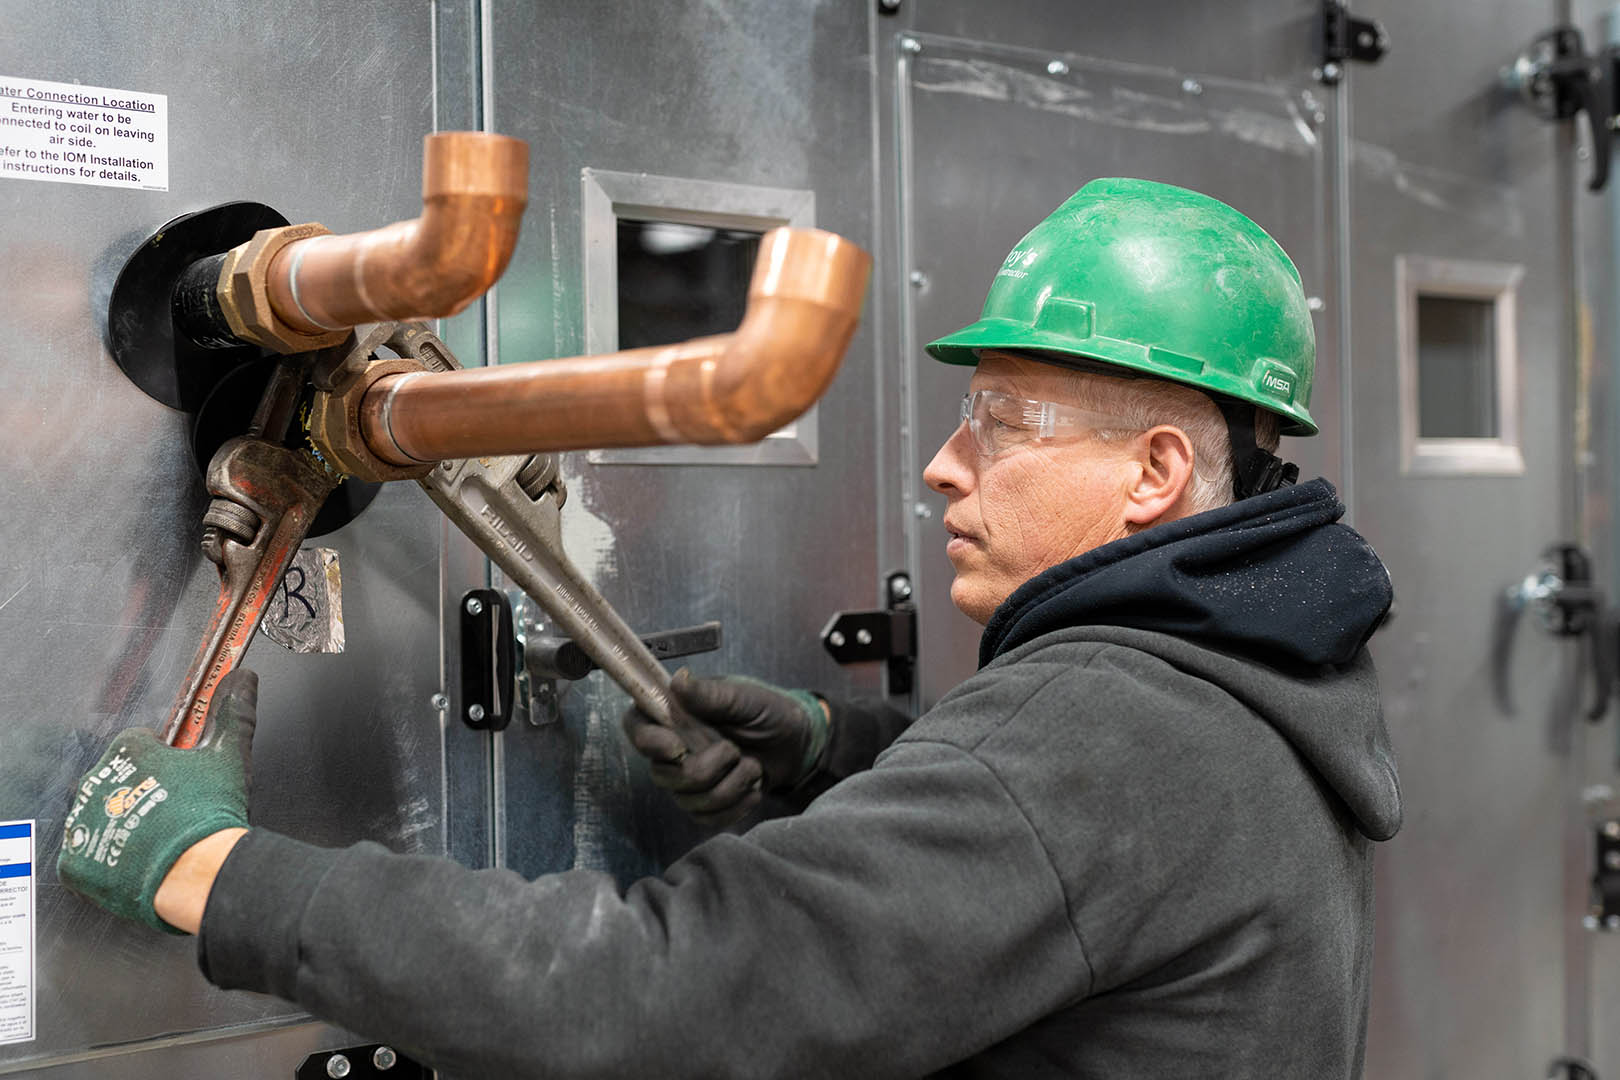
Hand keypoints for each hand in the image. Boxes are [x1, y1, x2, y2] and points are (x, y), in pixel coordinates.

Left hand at [57, 670, 257, 932]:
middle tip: (173, 809)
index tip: (179, 775)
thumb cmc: (209, 813)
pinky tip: (138, 859)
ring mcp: (82, 823)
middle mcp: (96, 781)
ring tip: (157, 838)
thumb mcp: (228, 755)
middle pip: (116, 779)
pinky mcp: (74, 861)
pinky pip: (87, 855)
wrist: (196, 871)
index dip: (163, 758)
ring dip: (122, 822)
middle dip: (139, 790)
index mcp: (128, 750)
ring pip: (100, 815)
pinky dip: (108, 859)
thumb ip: (232, 711)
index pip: (138, 743)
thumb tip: (241, 679)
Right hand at [621, 669, 828, 825]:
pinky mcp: (705, 804)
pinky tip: (752, 788)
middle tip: (735, 750)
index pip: (636, 727)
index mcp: (676, 714)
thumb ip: (711, 694)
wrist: (797, 744)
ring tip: (752, 767)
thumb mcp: (745, 698)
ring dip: (729, 787)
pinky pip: (706, 819)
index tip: (677, 747)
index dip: (648, 741)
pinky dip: (736, 806)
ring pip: (687, 801)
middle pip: (662, 775)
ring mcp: (687, 780)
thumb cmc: (769, 712)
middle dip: (705, 769)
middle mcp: (674, 748)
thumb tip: (678, 680)